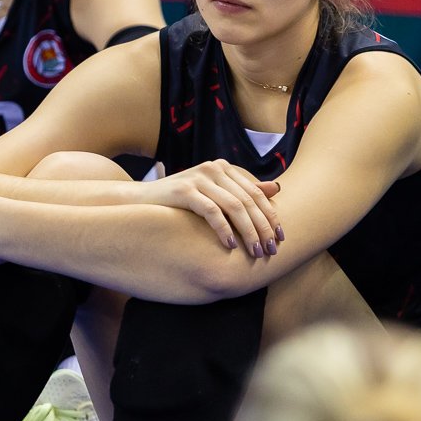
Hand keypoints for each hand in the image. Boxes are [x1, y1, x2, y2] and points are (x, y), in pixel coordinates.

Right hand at [144, 160, 281, 256]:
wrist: (140, 202)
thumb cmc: (180, 202)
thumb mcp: (213, 194)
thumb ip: (242, 191)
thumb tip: (277, 189)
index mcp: (223, 168)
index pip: (256, 193)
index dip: (271, 215)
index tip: (280, 237)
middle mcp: (213, 169)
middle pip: (248, 200)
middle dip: (262, 227)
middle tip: (270, 250)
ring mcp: (199, 178)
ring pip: (234, 207)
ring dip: (248, 232)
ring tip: (255, 252)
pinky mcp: (184, 190)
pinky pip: (212, 212)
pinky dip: (224, 230)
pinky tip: (231, 246)